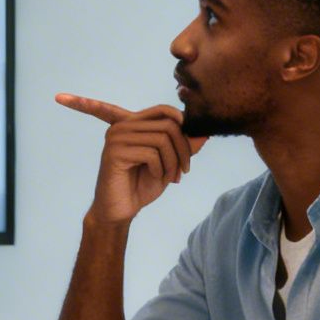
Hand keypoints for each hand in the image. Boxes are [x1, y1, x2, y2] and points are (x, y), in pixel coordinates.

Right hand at [56, 94, 207, 224]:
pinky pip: (151, 155)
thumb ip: (183, 146)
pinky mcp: (114, 153)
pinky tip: (155, 178)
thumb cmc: (142, 185)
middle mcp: (122, 126)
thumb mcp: (168, 163)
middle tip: (184, 169)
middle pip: (167, 125)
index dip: (182, 121)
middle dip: (183, 149)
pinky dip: (160, 170)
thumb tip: (205, 133)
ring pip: (161, 140)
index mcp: (132, 124)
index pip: (163, 110)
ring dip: (173, 162)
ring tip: (171, 177)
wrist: (120, 210)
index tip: (191, 141)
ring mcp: (116, 138)